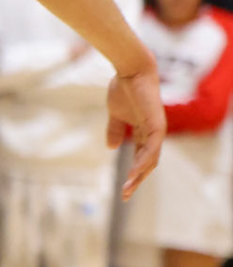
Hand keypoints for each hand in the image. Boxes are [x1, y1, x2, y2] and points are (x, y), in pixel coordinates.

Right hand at [109, 63, 165, 199]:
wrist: (130, 71)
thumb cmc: (124, 88)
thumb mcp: (115, 114)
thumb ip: (114, 130)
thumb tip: (111, 147)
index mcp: (143, 131)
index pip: (140, 157)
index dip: (132, 173)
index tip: (122, 188)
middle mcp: (153, 133)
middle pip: (147, 162)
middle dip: (136, 180)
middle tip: (125, 195)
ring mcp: (156, 130)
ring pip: (151, 159)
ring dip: (139, 175)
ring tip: (127, 188)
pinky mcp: (155, 124)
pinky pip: (151, 148)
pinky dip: (144, 161)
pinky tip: (135, 172)